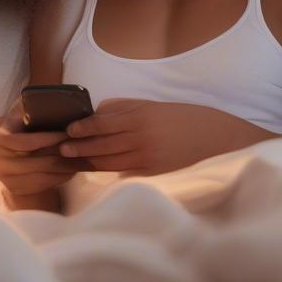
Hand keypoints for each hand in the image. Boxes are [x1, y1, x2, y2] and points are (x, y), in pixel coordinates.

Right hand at [0, 99, 83, 200]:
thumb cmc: (14, 121)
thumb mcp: (19, 108)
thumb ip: (33, 104)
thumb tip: (59, 98)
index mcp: (0, 137)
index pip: (29, 142)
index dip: (51, 139)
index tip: (70, 133)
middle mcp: (1, 160)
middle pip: (39, 162)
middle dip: (64, 155)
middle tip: (84, 149)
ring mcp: (6, 177)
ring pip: (43, 176)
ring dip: (66, 169)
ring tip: (83, 159)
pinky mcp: (14, 187)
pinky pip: (42, 186)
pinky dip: (59, 178)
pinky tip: (72, 170)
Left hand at [59, 99, 262, 175]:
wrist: (221, 141)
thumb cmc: (189, 119)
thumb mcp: (157, 106)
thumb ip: (127, 107)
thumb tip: (100, 111)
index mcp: (141, 117)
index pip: (102, 123)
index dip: (82, 128)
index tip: (68, 130)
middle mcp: (141, 139)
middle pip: (100, 145)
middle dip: (78, 147)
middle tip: (60, 148)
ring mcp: (147, 159)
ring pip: (108, 162)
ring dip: (87, 162)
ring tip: (71, 161)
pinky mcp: (154, 175)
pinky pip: (124, 174)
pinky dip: (108, 172)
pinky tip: (96, 173)